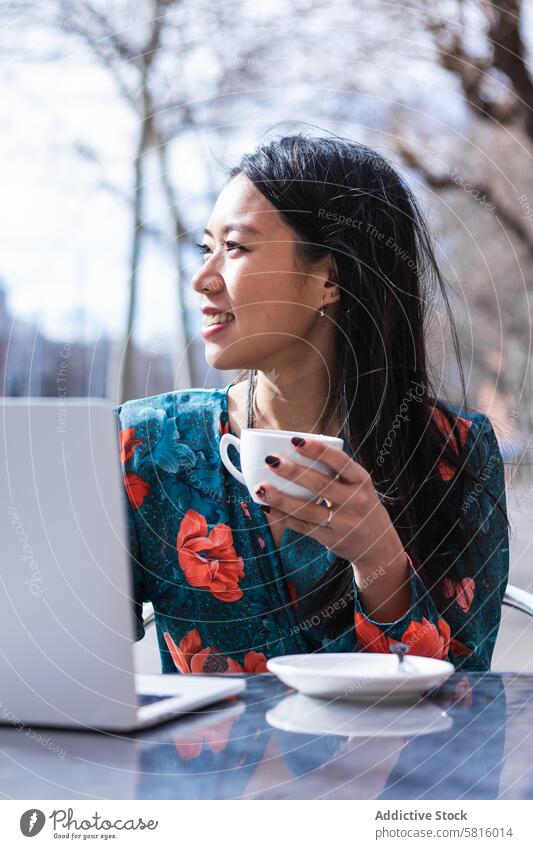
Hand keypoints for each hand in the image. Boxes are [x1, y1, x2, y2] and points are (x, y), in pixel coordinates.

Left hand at [255, 436, 406, 579]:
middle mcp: (356, 501)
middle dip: (293, 471)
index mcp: (362, 481)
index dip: (317, 450)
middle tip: (271, 460)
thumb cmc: (360, 505)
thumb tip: (296, 450)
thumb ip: (337, 472)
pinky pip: (303, 527)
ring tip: (261, 487)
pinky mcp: (332, 539)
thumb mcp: (359, 486)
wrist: (378, 545)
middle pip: (320, 484)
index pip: (340, 461)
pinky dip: (283, 517)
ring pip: (307, 509)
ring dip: (281, 498)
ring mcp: (345, 522)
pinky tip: (267, 508)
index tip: (294, 440)